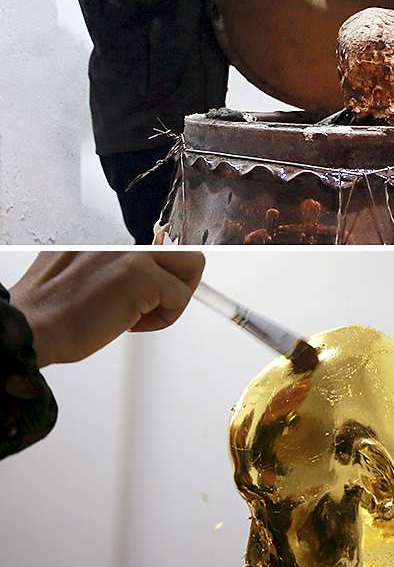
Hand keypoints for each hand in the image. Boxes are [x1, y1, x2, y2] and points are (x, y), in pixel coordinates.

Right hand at [9, 251, 205, 366]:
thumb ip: (113, 265)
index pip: (160, 241)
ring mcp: (134, 255)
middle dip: (178, 281)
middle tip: (153, 303)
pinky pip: (180, 297)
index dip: (160, 272)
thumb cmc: (50, 312)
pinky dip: (164, 319)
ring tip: (139, 314)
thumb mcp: (81, 272)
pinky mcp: (143, 277)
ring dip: (174, 297)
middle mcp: (121, 239)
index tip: (147, 291)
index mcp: (105, 237)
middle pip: (183, 248)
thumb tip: (139, 275)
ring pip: (191, 267)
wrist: (30, 329)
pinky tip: (131, 325)